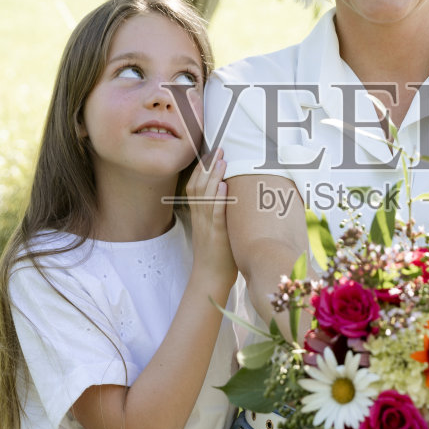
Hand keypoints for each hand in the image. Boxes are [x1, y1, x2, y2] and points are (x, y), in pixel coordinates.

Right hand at [187, 148, 236, 289]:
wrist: (210, 278)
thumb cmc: (218, 255)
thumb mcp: (215, 230)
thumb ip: (220, 213)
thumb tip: (232, 195)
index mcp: (199, 215)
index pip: (195, 186)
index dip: (202, 168)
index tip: (211, 153)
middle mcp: (200, 218)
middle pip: (198, 186)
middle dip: (208, 166)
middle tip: (218, 149)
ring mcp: (207, 226)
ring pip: (205, 196)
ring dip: (214, 177)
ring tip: (222, 161)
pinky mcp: (216, 235)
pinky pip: (215, 215)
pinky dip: (219, 199)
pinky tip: (224, 187)